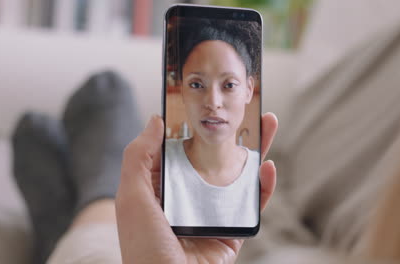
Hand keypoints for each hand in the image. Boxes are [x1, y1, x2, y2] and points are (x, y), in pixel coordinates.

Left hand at [116, 113, 277, 263]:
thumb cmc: (144, 248)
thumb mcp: (132, 197)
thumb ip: (139, 157)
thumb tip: (156, 120)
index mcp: (163, 186)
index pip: (180, 147)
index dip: (193, 124)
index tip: (207, 102)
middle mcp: (189, 194)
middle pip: (215, 155)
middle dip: (231, 131)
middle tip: (246, 106)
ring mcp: (213, 210)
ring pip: (238, 173)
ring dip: (255, 149)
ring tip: (268, 122)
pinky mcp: (233, 227)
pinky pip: (252, 203)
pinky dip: (264, 186)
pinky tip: (268, 167)